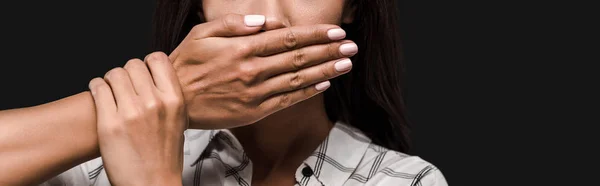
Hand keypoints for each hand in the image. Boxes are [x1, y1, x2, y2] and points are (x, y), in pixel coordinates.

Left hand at [88, 52, 185, 185]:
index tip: (143, 72)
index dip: (147, 64)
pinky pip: (97, 88)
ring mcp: (131, 112)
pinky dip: (96, 88)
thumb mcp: (178, 120)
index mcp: (174, 100)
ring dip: (110, 80)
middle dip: (127, 73)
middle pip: (133, 64)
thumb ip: (167, 96)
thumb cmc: (164, 157)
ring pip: (113, 73)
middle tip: (125, 85)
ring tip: (111, 92)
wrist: (152, 184)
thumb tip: (152, 76)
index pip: (158, 59)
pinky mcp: (109, 122)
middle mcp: (154, 103)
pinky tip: (101, 97)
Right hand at [170, 14, 357, 128]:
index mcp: (242, 48)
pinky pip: (287, 100)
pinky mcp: (255, 111)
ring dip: (325, 70)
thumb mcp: (202, 34)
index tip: (336, 32)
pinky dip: (307, 91)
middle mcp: (253, 70)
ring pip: (298, 78)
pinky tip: (324, 84)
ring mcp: (255, 92)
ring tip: (346, 63)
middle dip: (329, 50)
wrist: (173, 101)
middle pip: (299, 57)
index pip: (288, 38)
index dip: (315, 34)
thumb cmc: (186, 65)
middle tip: (351, 46)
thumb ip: (235, 25)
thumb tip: (265, 22)